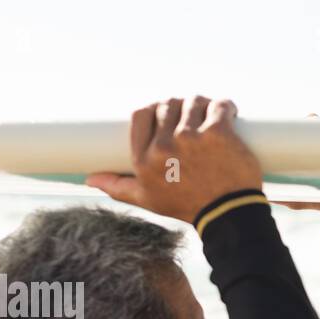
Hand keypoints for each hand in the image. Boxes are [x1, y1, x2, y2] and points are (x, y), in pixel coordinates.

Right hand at [85, 96, 262, 222]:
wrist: (227, 216)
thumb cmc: (188, 206)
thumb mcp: (147, 199)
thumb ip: (118, 187)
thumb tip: (89, 179)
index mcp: (144, 159)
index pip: (141, 114)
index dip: (155, 109)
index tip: (169, 115)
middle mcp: (164, 146)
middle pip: (167, 105)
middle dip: (180, 107)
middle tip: (194, 117)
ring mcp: (191, 137)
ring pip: (193, 101)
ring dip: (203, 104)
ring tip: (211, 115)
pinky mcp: (218, 133)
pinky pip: (219, 105)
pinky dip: (226, 106)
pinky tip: (229, 112)